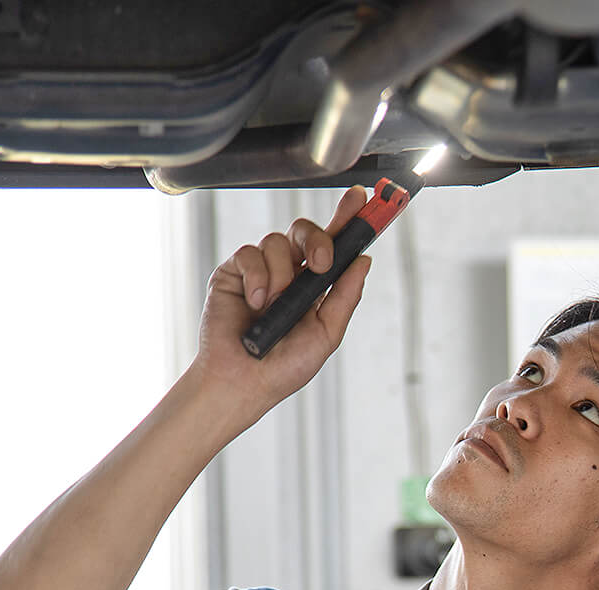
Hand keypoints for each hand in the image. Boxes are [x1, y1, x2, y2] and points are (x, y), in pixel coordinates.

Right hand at [191, 184, 375, 420]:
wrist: (243, 381)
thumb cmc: (284, 366)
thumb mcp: (327, 334)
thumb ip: (345, 296)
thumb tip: (365, 261)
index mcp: (314, 284)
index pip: (333, 243)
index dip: (348, 218)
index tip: (363, 198)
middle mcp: (289, 271)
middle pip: (305, 230)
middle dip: (317, 240)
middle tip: (321, 264)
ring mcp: (260, 270)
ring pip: (277, 241)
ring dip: (282, 275)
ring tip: (274, 306)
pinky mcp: (234, 272)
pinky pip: (249, 254)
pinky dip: (257, 278)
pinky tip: (256, 304)